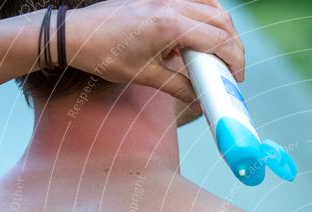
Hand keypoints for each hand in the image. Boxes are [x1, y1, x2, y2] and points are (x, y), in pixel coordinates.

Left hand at [66, 0, 244, 105]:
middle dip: (234, 47)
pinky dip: (208, 15)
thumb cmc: (104, 54)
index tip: (236, 78)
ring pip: (213, 6)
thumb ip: (179, 87)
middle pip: (222, 21)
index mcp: (169, 25)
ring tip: (221, 53)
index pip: (218, 40)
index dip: (235, 60)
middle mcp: (171, 5)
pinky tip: (204, 33)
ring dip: (224, 29)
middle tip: (233, 69)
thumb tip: (200, 101)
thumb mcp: (145, 76)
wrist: (75, 34)